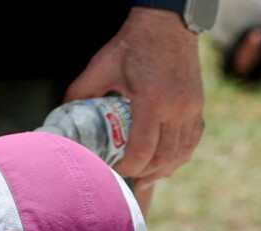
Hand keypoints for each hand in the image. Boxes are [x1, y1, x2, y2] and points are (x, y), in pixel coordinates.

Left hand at [65, 7, 206, 184]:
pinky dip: (180, 156)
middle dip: (143, 173)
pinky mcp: (198, 105)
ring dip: (163, 170)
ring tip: (146, 177)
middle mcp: (175, 108)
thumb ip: (81, 91)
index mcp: (151, 101)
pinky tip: (167, 164)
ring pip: (181, 153)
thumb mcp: (102, 65)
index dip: (127, 169)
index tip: (113, 169)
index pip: (142, 151)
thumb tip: (62, 114)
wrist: (168, 24)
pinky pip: (193, 141)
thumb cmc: (134, 43)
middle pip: (162, 158)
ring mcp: (190, 108)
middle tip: (126, 177)